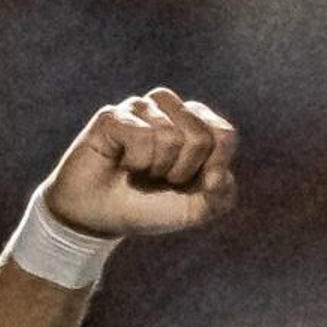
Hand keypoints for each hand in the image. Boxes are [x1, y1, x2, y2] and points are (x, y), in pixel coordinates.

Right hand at [47, 88, 239, 238]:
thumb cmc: (150, 207)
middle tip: (161, 178)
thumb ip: (221, 196)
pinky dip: (135, 162)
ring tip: (141, 171)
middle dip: (183, 171)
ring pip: (169, 135)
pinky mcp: (112, 115)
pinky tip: (122, 163)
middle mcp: (169, 109)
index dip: (215, 166)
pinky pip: (140, 136)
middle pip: (200, 136)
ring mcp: (139, 108)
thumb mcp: (195, 210)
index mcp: (196, 125)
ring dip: (157, 167)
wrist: (102, 218)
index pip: (224, 134)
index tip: (198, 184)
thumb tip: (218, 175)